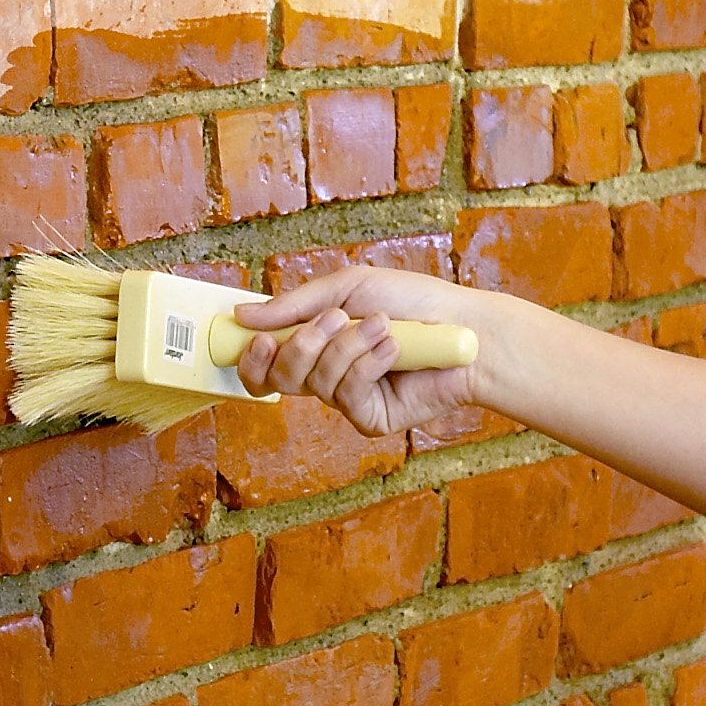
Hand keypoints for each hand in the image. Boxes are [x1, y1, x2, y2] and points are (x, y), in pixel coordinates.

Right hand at [232, 266, 485, 436]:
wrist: (465, 326)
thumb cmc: (413, 302)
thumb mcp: (348, 288)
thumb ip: (294, 304)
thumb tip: (241, 315)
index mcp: (317, 346)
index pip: (265, 366)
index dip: (252, 358)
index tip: (257, 338)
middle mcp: (328, 376)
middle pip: (281, 377)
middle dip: (304, 343)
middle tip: (337, 318)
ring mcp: (350, 400)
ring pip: (316, 382)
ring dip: (348, 346)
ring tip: (382, 326)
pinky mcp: (372, 418)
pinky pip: (348, 394)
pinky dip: (369, 364)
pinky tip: (395, 348)